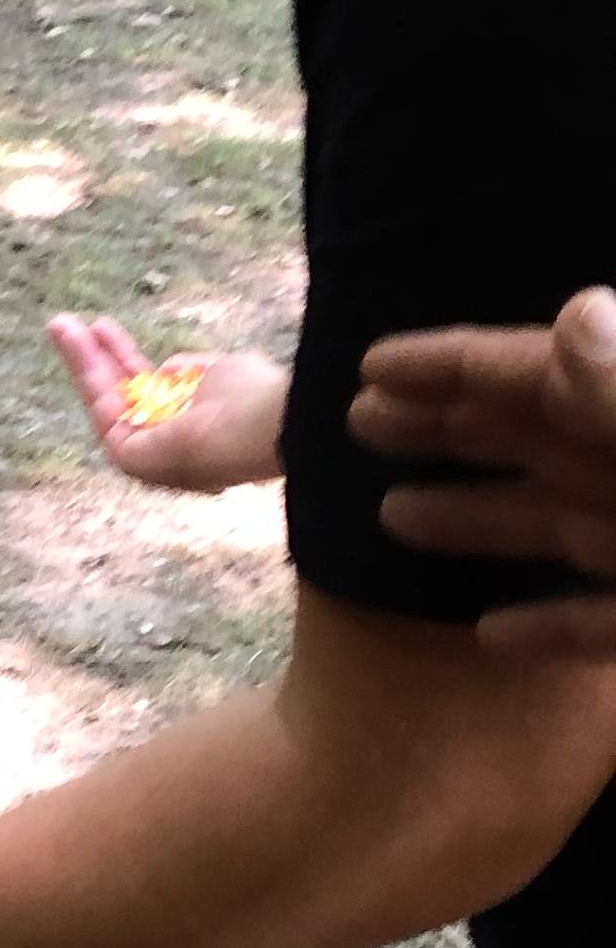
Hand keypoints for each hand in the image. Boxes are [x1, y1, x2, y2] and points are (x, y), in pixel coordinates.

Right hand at [46, 314, 289, 492]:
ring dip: (79, 359)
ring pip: (104, 399)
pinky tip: (73, 336)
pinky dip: (82, 368)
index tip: (105, 328)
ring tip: (58, 323)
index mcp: (192, 430)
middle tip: (69, 325)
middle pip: (120, 395)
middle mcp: (166, 445)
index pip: (150, 391)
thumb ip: (190, 371)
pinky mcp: (129, 457)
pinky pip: (101, 406)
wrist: (267, 425)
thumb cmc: (257, 399)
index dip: (125, 359)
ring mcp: (147, 454)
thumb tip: (167, 368)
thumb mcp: (221, 372)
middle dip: (94, 359)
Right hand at [350, 286, 615, 657]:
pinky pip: (609, 623)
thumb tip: (577, 313)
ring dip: (480, 519)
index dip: (460, 366)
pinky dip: (553, 625)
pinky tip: (489, 634)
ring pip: (570, 527)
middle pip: (550, 443)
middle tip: (357, 424)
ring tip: (393, 516)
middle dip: (453, 428)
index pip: (550, 379)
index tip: (367, 366)